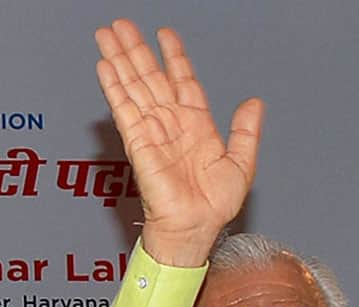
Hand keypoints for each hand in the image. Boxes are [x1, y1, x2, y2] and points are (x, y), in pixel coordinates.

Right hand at [95, 18, 263, 265]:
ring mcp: (152, 132)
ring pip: (133, 86)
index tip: (164, 34)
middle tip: (121, 25)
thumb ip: (246, 131)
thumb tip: (254, 102)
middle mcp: (171, 125)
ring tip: (106, 34)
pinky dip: (114, 87)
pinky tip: (105, 67)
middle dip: (135, 49)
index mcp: (196, 126)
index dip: (174, 57)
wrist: (194, 229)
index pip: (181, 81)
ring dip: (120, 59)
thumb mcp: (241, 164)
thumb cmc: (213, 208)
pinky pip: (124, 110)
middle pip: (150, 77)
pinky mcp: (138, 144)